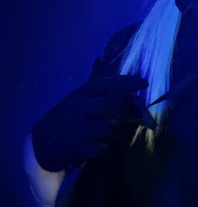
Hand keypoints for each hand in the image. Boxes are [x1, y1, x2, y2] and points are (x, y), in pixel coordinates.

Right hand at [31, 72, 153, 171]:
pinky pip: (101, 148)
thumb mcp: (79, 95)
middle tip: (137, 112)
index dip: (125, 82)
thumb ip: (94, 80)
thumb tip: (100, 58)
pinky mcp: (78, 148)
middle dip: (124, 109)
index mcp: (83, 94)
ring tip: (115, 131)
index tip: (144, 83)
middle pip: (107, 106)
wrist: (44, 139)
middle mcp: (80, 110)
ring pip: (106, 128)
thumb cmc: (70, 113)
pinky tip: (103, 145)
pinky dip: (107, 147)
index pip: (105, 84)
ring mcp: (78, 130)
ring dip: (116, 131)